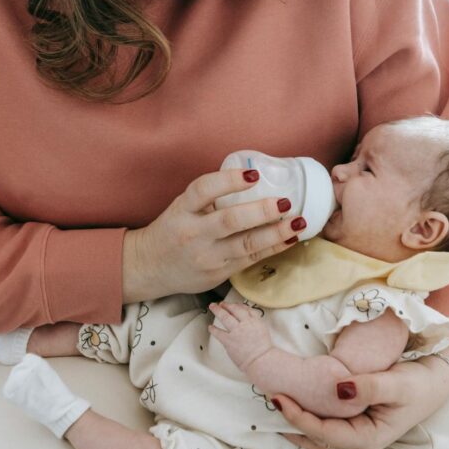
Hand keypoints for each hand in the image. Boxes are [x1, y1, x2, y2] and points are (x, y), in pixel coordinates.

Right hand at [122, 169, 306, 301]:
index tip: (253, 174)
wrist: (150, 267)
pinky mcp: (218, 273)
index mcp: (183, 210)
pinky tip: (291, 238)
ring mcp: (207, 256)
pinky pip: (250, 259)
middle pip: (229, 220)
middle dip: (261, 211)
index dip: (229, 180)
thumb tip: (254, 177)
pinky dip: (273, 248)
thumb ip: (210, 196)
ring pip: (246, 244)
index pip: (203, 190)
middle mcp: (193, 233)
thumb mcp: (183, 207)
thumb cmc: (173, 229)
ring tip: (298, 222)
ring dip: (276, 233)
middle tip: (286, 202)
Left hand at [208, 302, 272, 370]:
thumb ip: (255, 322)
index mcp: (255, 321)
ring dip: (217, 311)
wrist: (261, 360)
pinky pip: (218, 333)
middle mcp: (245, 324)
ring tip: (212, 307)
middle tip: (221, 304)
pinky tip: (210, 327)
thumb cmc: (263, 349)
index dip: (237, 305)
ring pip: (225, 317)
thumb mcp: (262, 330)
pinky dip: (213, 329)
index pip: (245, 309)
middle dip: (226, 305)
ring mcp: (236, 331)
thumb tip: (247, 318)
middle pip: (234, 309)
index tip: (233, 305)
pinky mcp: (229, 341)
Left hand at [271, 347, 448, 448]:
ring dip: (295, 416)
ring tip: (275, 395)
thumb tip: (339, 389)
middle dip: (290, 419)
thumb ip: (369, 387)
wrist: (435, 379)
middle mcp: (356, 440)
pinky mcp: (351, 420)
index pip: (323, 433)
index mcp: (367, 438)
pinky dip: (307, 410)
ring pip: (315, 431)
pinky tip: (293, 395)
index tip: (278, 399)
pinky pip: (323, 420)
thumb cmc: (420, 384)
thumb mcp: (398, 384)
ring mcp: (353, 432)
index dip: (298, 418)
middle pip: (314, 436)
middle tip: (268, 393)